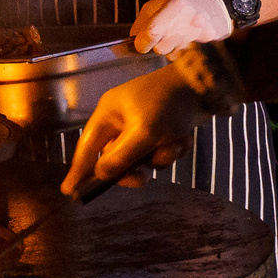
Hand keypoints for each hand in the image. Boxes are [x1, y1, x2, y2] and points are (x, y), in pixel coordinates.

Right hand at [62, 66, 207, 192]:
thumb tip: (100, 175)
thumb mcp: (144, 133)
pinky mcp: (163, 130)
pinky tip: (183, 138)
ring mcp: (144, 125)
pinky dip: (172, 149)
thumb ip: (120, 157)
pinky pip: (160, 152)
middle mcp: (122, 119)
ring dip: (160, 157)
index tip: (70, 192)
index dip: (78, 170)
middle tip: (144, 177)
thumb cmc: (169, 104)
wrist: (207, 86)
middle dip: (133, 168)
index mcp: (110, 113)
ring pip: (143, 158)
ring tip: (173, 145)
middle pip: (116, 159)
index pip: (87, 147)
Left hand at [132, 0, 232, 53]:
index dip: (142, 43)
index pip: (152, 33)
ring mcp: (200, 32)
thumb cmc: (180, 1)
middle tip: (160, 33)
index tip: (139, 43)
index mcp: (175, 6)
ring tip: (174, 31)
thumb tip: (132, 41)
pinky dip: (179, 48)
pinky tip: (183, 36)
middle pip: (161, 49)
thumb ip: (142, 22)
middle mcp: (189, 20)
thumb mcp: (157, 4)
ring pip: (171, 54)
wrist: (212, 1)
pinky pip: (182, 53)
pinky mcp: (207, 42)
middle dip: (155, 45)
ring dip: (168, 46)